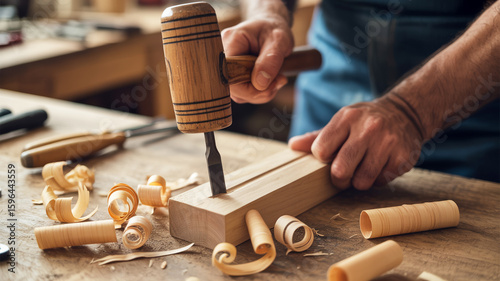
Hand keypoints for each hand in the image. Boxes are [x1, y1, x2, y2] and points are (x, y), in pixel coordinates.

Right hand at [221, 13, 293, 103]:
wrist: (270, 28)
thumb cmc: (274, 30)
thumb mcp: (279, 41)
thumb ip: (271, 60)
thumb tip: (260, 84)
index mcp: (231, 41)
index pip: (229, 74)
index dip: (248, 88)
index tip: (271, 84)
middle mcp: (223, 54)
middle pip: (232, 87)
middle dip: (258, 91)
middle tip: (279, 81)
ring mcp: (226, 67)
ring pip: (238, 93)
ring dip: (260, 93)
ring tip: (276, 79)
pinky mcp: (232, 75)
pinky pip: (241, 92)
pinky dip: (258, 92)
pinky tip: (269, 82)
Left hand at [289, 96, 424, 189]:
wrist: (405, 113)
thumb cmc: (365, 120)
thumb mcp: (342, 120)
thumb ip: (317, 136)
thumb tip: (292, 146)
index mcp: (347, 117)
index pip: (321, 150)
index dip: (323, 158)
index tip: (330, 156)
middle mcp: (368, 128)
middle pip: (340, 170)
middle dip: (338, 178)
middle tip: (342, 174)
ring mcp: (387, 143)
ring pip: (362, 181)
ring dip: (358, 181)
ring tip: (362, 169)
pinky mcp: (403, 157)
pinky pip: (381, 181)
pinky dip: (377, 179)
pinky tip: (379, 166)